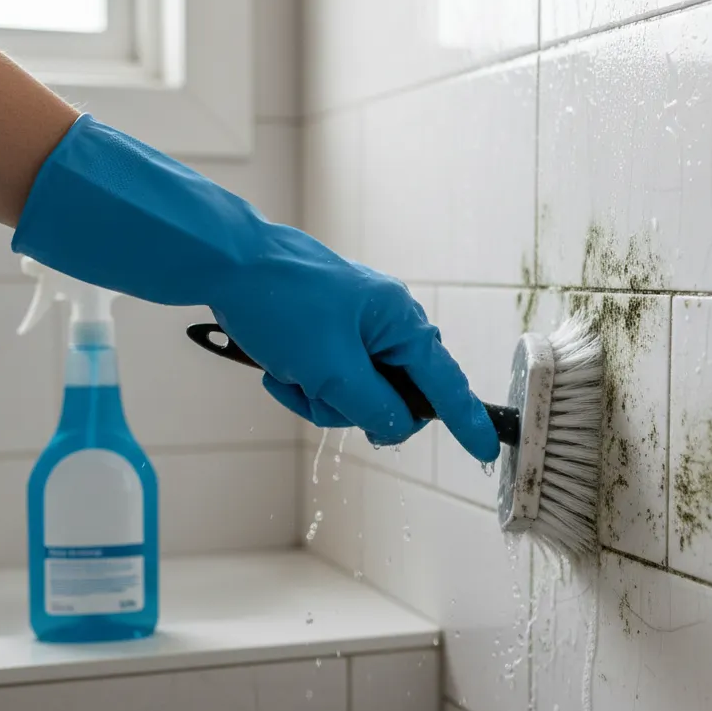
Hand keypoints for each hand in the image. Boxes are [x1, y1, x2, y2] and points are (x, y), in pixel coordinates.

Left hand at [12, 115, 498, 461]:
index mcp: (400, 322)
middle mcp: (386, 322)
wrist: (224, 262)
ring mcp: (357, 325)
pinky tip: (276, 369)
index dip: (466, 420)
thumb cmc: (281, 305)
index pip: (445, 382)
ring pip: (358, 391)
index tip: (487, 448)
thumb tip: (398, 428)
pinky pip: (332, 375)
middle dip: (354, 407)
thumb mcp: (332, 371)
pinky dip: (305, 382)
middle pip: (394, 393)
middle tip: (318, 394)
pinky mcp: (329, 329)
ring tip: (287, 375)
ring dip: (321, 396)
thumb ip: (375, 408)